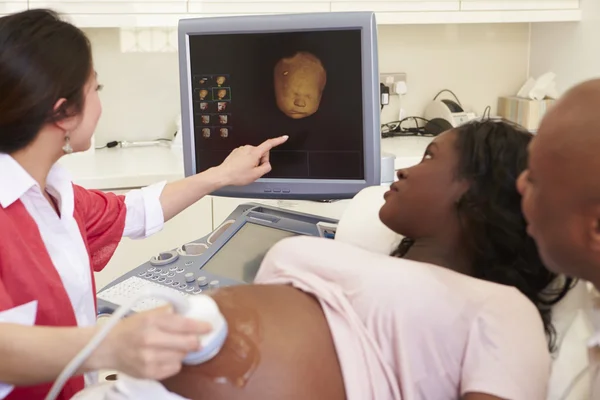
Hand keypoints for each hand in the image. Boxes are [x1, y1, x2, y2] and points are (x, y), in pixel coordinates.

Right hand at [94, 306, 211, 379]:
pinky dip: (174, 362)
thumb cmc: (128, 329)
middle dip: (195, 341)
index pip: (184, 324)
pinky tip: (165, 356)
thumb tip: (189, 311)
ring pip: (182, 356)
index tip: (208, 327)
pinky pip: (174, 368)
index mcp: (151, 320)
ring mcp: (148, 358)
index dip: (200, 326)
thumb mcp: (147, 313)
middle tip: (196, 340)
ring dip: (183, 351)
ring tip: (173, 347)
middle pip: (187, 343)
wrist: (107, 348)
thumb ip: (168, 311)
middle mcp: (150, 339)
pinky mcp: (148, 372)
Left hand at [217, 135, 288, 185]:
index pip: (269, 144)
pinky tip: (241, 167)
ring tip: (245, 170)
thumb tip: (267, 164)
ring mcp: (242, 149)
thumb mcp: (256, 175)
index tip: (284, 137)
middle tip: (254, 170)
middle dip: (260, 161)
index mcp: (254, 153)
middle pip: (261, 153)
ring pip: (254, 155)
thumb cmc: (237, 175)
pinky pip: (246, 155)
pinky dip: (246, 161)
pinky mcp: (237, 151)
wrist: (223, 175)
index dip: (278, 140)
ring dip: (253, 162)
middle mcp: (248, 148)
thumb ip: (266, 168)